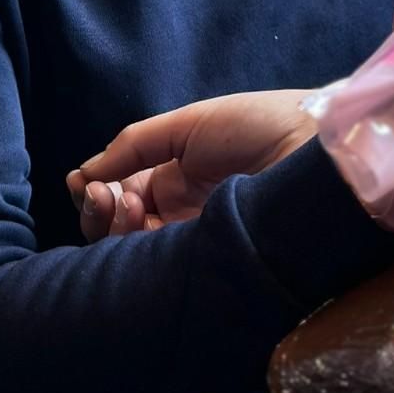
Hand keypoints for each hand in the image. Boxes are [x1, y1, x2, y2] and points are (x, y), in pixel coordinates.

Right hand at [65, 89, 315, 241]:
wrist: (311, 146)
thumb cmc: (259, 125)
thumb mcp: (190, 125)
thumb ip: (136, 145)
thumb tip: (82, 173)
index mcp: (180, 179)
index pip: (124, 197)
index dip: (101, 194)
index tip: (89, 183)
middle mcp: (184, 214)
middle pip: (123, 230)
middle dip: (100, 214)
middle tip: (102, 197)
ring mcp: (196, 240)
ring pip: (135, 252)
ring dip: (112, 229)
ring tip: (120, 203)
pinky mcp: (209, 264)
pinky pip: (160, 267)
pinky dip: (134, 246)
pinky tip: (134, 217)